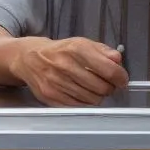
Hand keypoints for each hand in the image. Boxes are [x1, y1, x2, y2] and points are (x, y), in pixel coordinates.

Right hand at [13, 37, 128, 106]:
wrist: (28, 58)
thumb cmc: (60, 51)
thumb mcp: (81, 43)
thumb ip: (103, 51)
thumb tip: (118, 60)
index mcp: (75, 49)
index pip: (108, 70)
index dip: (120, 77)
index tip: (122, 79)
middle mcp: (65, 66)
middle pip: (102, 88)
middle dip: (109, 88)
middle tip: (107, 84)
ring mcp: (56, 83)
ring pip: (92, 100)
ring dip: (98, 96)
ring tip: (94, 88)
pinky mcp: (50, 97)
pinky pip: (79, 107)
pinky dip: (85, 102)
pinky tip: (82, 94)